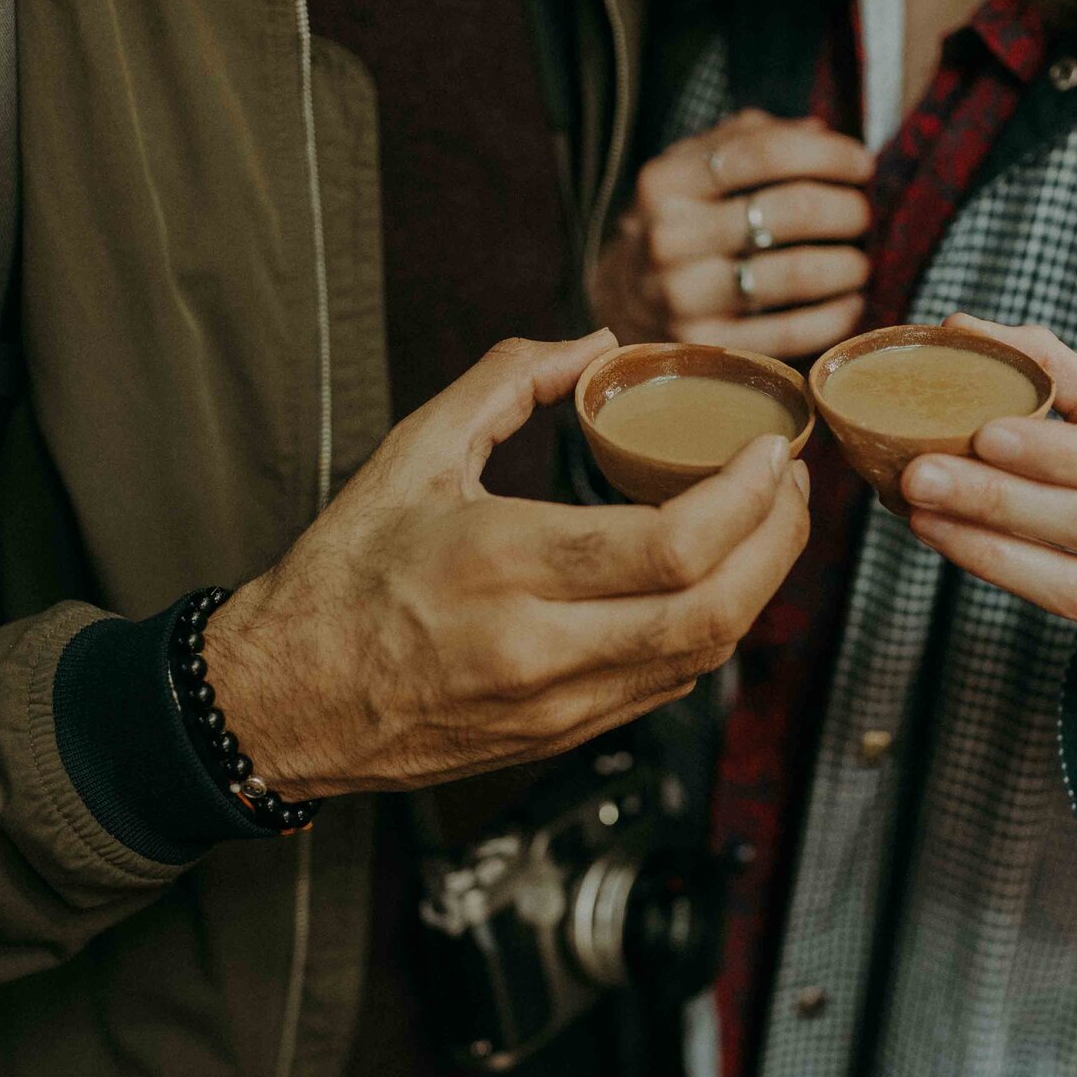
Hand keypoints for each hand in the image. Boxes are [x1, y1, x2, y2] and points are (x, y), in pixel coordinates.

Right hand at [204, 331, 809, 796]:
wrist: (284, 701)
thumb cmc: (341, 578)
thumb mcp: (410, 453)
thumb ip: (506, 381)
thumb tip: (593, 341)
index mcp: (502, 563)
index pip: (670, 546)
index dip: (746, 498)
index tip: (769, 451)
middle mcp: (539, 645)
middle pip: (712, 610)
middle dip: (778, 543)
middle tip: (792, 486)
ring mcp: (557, 702)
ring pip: (704, 655)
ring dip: (758, 588)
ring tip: (770, 526)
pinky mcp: (563, 736)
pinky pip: (667, 685)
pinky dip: (710, 630)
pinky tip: (717, 583)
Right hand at [592, 109, 875, 357]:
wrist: (618, 297)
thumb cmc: (678, 221)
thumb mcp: (694, 167)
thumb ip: (751, 139)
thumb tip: (821, 133)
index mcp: (667, 181)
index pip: (766, 152)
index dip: (829, 155)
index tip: (863, 164)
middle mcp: (669, 236)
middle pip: (791, 211)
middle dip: (847, 210)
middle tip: (862, 216)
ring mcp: (682, 296)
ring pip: (795, 273)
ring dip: (848, 265)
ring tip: (859, 262)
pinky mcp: (702, 347)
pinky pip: (788, 334)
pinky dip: (833, 318)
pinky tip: (849, 305)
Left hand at [897, 316, 1076, 665]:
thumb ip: (1061, 373)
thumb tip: (962, 330)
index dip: (1061, 453)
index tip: (984, 433)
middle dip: (1002, 500)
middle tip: (922, 473)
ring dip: (987, 547)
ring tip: (923, 513)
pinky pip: (1067, 608)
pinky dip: (1003, 573)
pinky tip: (955, 541)